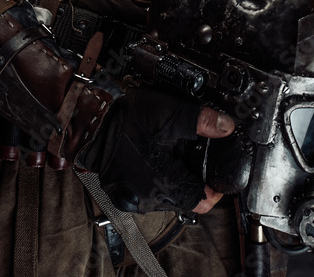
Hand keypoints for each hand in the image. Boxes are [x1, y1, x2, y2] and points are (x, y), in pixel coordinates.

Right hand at [79, 88, 235, 214]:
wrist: (88, 121)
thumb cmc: (123, 118)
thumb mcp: (166, 112)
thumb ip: (198, 120)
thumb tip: (225, 126)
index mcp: (161, 181)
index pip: (200, 201)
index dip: (212, 190)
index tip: (216, 178)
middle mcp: (147, 197)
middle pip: (183, 200)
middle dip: (192, 182)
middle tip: (194, 160)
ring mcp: (132, 198)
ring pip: (164, 198)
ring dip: (173, 182)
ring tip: (172, 157)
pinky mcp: (120, 194)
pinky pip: (146, 195)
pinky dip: (154, 182)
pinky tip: (153, 161)